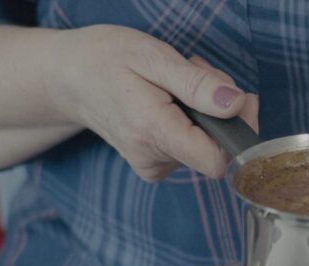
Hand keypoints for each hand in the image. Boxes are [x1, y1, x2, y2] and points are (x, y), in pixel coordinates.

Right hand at [43, 25, 258, 180]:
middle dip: (221, 107)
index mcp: (153, 132)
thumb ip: (196, 85)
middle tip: (197, 71)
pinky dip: (192, 119)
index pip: (216, 160)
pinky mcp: (155, 164)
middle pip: (217, 147)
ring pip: (206, 143)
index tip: (240, 99)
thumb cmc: (106, 59)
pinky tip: (171, 97)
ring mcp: (153, 165)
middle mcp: (153, 158)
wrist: (68, 78)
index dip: (239, 131)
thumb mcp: (153, 57)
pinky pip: (192, 145)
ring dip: (206, 109)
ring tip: (176, 80)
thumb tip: (235, 105)